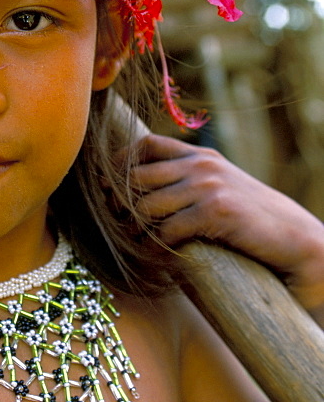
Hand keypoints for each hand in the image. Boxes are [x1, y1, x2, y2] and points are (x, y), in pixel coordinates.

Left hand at [124, 134, 323, 313]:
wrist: (293, 236)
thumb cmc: (250, 219)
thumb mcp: (219, 187)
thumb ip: (187, 181)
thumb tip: (137, 193)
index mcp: (200, 156)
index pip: (146, 144)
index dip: (120, 164)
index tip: (108, 188)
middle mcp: (201, 165)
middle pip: (137, 177)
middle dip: (120, 203)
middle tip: (116, 224)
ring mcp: (208, 186)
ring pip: (146, 206)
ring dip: (134, 230)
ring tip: (135, 243)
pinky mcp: (214, 212)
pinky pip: (166, 230)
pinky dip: (155, 248)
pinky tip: (157, 257)